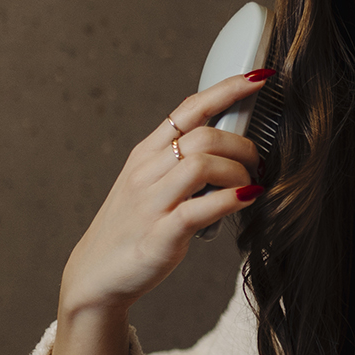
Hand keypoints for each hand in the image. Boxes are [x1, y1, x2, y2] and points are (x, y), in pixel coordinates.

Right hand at [58, 71, 271, 317]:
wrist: (96, 275)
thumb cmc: (132, 229)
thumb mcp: (150, 184)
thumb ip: (181, 162)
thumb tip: (228, 144)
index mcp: (146, 154)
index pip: (188, 108)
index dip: (227, 90)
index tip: (259, 78)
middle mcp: (146, 172)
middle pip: (204, 135)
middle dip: (242, 144)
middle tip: (256, 163)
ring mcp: (151, 203)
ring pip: (203, 164)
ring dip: (239, 172)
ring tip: (250, 185)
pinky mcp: (159, 235)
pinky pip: (200, 208)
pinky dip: (232, 200)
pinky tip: (247, 199)